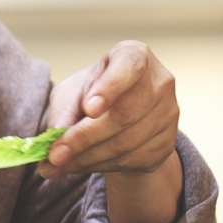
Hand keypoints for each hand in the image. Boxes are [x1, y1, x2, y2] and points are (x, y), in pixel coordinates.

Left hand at [39, 40, 179, 179]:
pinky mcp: (166, 144)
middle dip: (83, 138)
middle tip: (54, 154)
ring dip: (86, 158)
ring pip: (125, 143)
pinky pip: (130, 161)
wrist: (119, 115)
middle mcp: (159, 82)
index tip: (88, 109)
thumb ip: (64, 108)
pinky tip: (78, 166)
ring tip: (56, 165)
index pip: (128, 67)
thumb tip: (58, 131)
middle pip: (123, 114)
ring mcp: (168, 114)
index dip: (110, 88)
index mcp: (135, 55)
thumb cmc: (92, 93)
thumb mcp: (73, 91)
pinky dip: (98, 166)